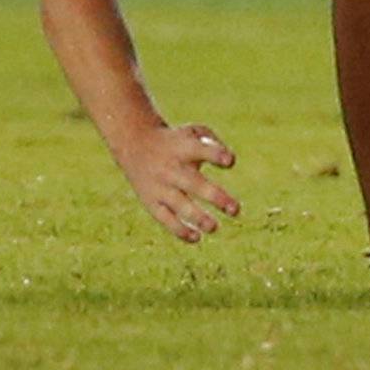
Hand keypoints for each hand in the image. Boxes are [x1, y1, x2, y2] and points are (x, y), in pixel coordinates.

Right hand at [110, 122, 239, 242]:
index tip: (229, 161)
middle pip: (194, 184)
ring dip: (198, 218)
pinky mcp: (151, 201)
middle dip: (216, 197)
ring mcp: (160, 186)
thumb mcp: (193, 132)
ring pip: (179, 205)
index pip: (202, 150)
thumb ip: (214, 143)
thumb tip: (230, 163)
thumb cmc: (175, 140)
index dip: (216, 155)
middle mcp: (172, 168)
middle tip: (235, 210)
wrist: (134, 143)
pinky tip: (196, 237)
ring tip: (214, 227)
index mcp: (184, 148)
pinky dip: (179, 230)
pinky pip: (165, 219)